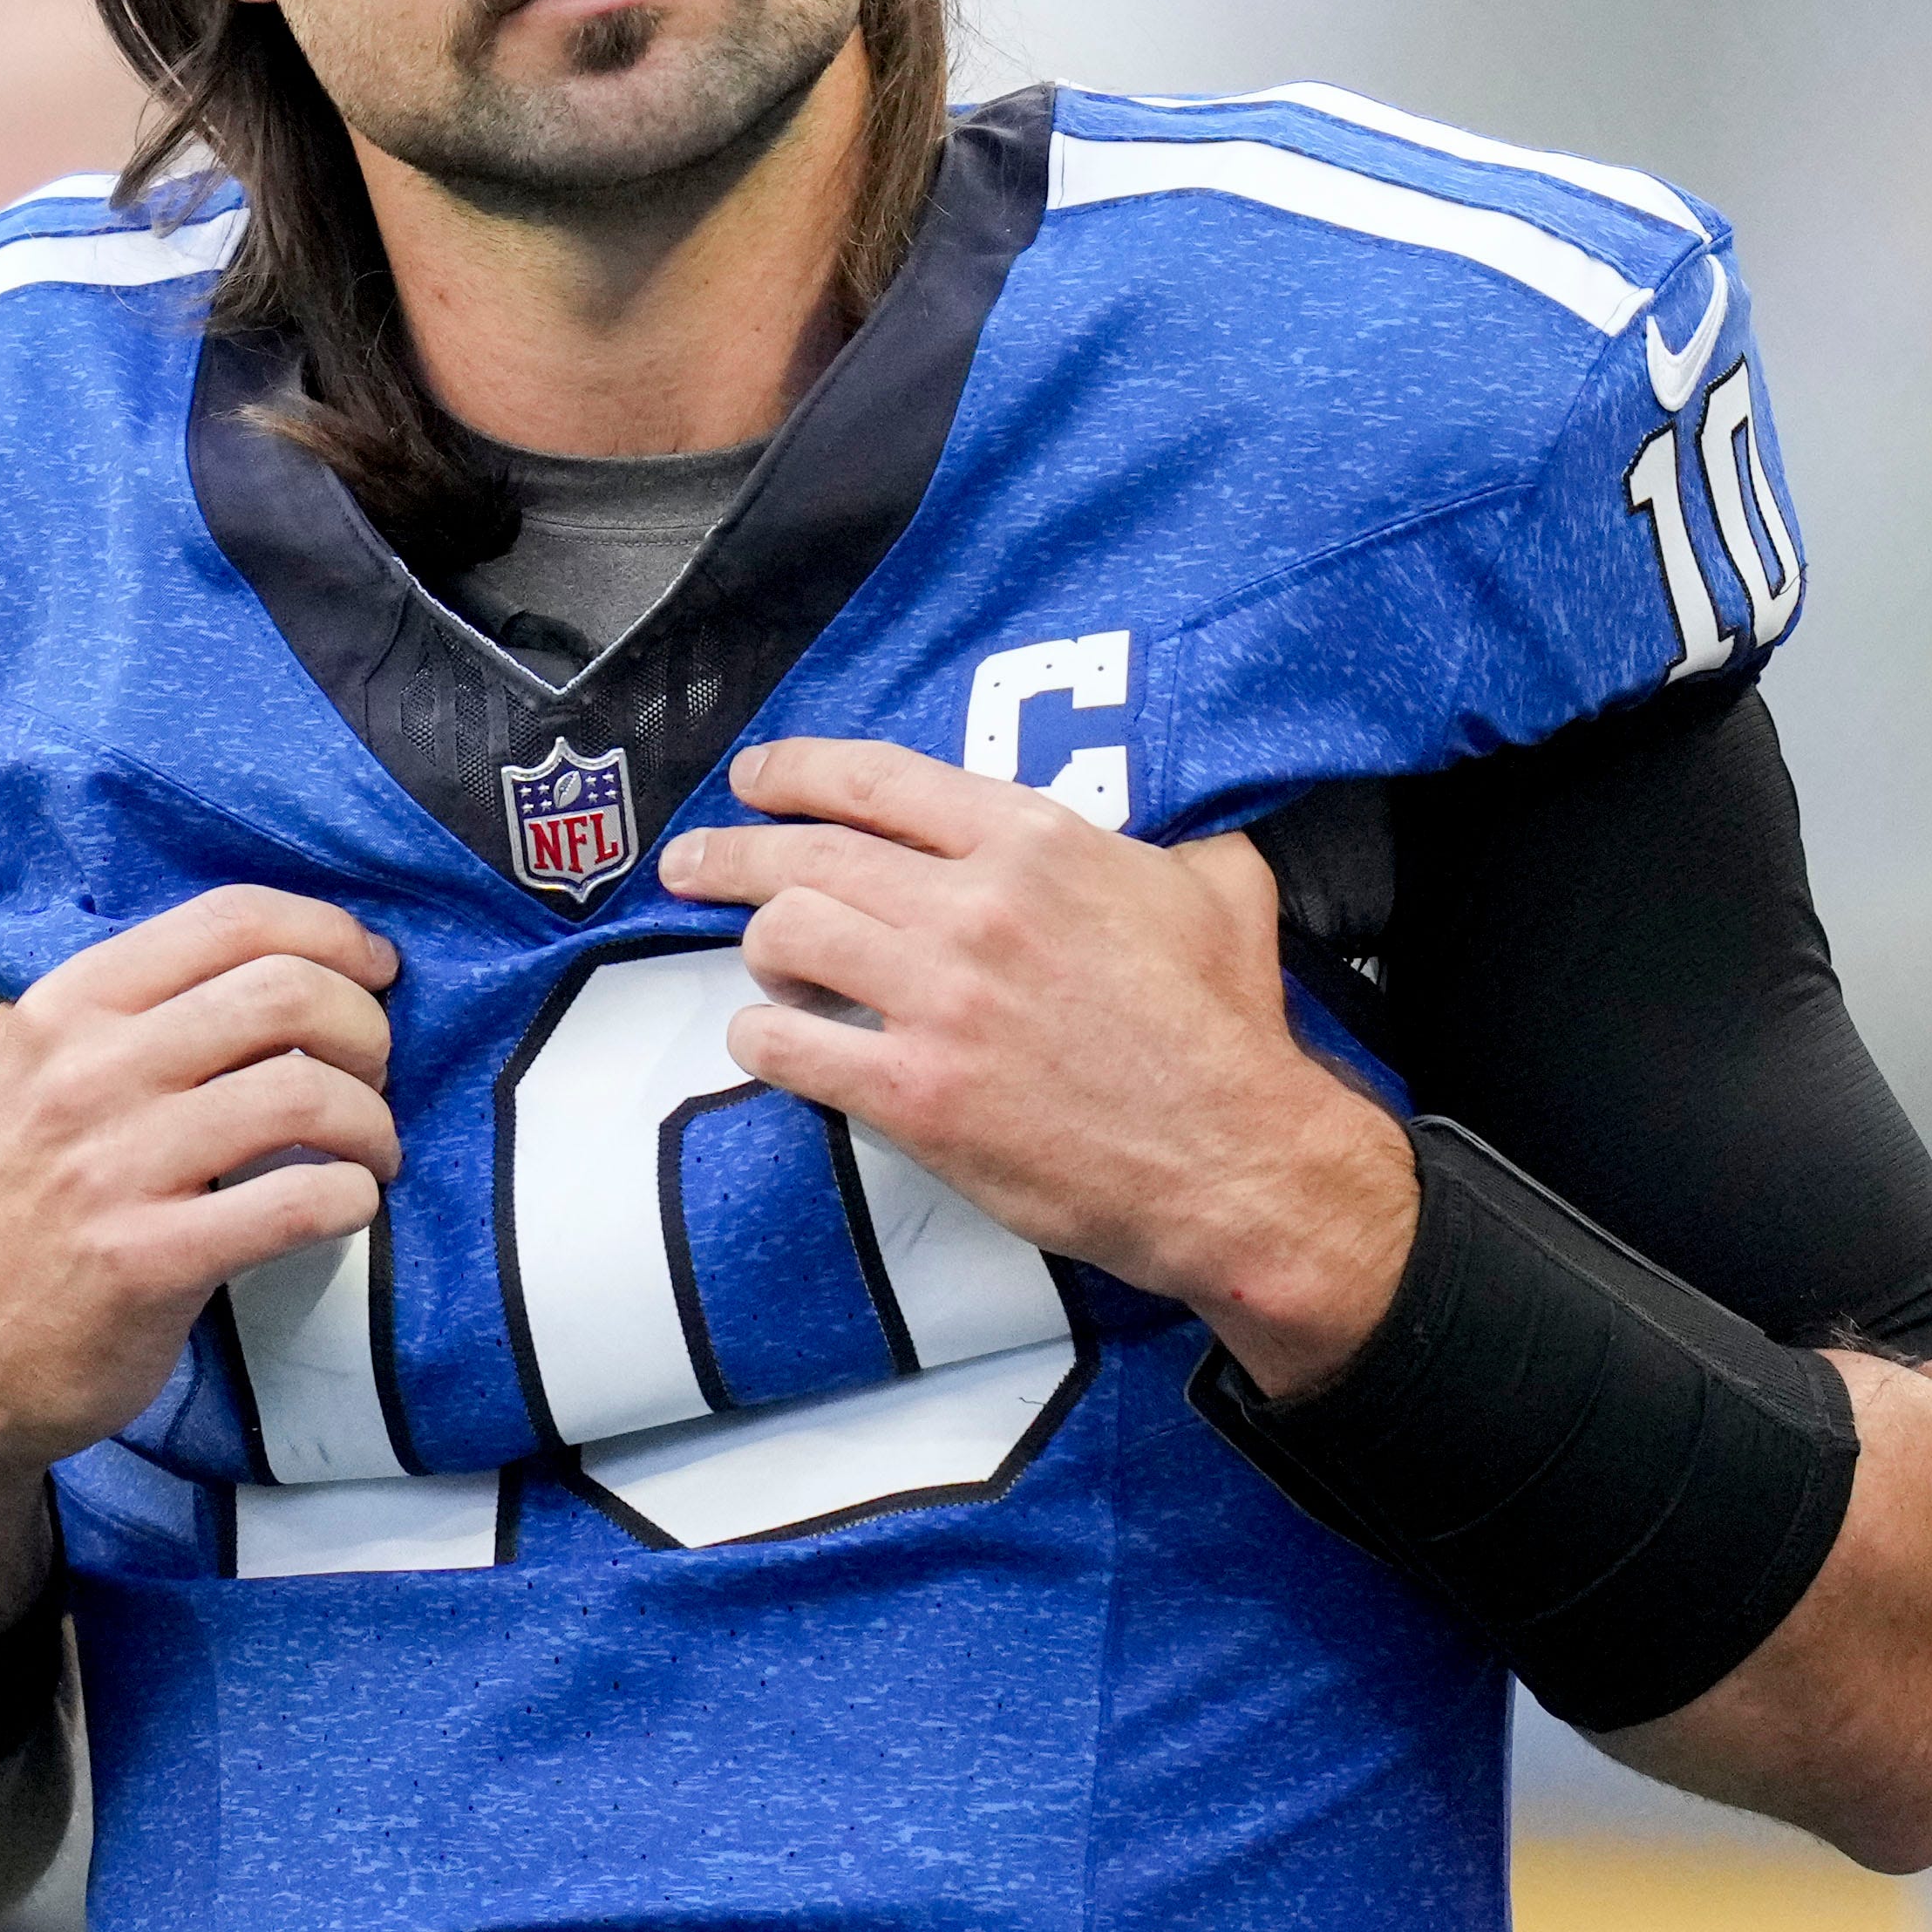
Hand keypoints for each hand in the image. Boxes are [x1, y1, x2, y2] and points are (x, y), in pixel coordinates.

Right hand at [0, 890, 400, 1601]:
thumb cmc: (23, 1207)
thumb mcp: (37, 1074)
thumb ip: (133, 1012)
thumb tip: (285, 964)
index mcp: (63, 1008)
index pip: (229, 919)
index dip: (330, 932)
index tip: (374, 969)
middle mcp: (80, 1072)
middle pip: (283, 993)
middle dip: (366, 1029)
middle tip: (374, 1074)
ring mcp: (110, 1166)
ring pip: (304, 1092)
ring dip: (371, 1122)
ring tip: (369, 1152)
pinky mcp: (145, 1258)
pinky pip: (298, 1202)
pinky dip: (352, 1197)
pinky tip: (346, 1205)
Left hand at [653, 737, 1410, 1395]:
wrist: (1238, 1160)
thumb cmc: (1228, 1028)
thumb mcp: (1216, 886)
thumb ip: (1154, 836)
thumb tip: (1139, 816)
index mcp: (1038, 841)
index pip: (876, 781)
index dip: (796, 772)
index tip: (754, 779)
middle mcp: (976, 906)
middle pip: (806, 855)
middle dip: (732, 854)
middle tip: (693, 863)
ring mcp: (939, 1000)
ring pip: (784, 938)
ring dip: (760, 951)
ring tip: (772, 970)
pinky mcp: (915, 1093)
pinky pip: (788, 1048)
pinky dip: (764, 1039)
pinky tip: (776, 1041)